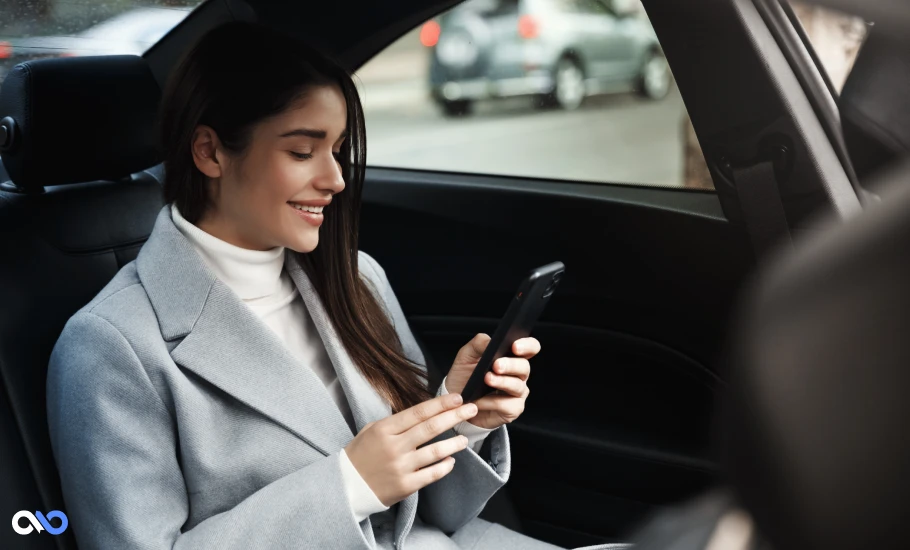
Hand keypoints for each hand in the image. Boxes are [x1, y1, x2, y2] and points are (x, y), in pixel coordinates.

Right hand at [344, 393, 477, 506]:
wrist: (346, 487)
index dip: (440, 404)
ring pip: (435, 452)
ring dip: (454, 443)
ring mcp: (401, 467)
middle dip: (454, 416)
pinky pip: (432, 474)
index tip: (457, 398)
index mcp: (385, 429)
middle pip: (430, 428)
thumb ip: (396, 423)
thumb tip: (424, 414)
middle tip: (471, 409)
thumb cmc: (360, 455)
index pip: (418, 412)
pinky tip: (451, 460)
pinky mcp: (406, 486)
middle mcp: (394, 447)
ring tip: (465, 439)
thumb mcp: (372, 430)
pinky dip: (445, 466)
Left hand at [444, 333, 537, 429]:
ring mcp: (517, 392)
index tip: (515, 346)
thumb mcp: (466, 356)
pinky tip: (479, 400)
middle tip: (496, 365)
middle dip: (511, 365)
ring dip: (502, 382)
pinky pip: (507, 404)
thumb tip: (489, 341)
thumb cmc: (465, 377)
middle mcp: (518, 374)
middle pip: (524, 367)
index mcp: (512, 357)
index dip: (527, 345)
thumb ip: (478, 344)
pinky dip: (491, 402)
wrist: (457, 402)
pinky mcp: (513, 409)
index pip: (530, 347)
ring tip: (487, 379)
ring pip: (517, 386)